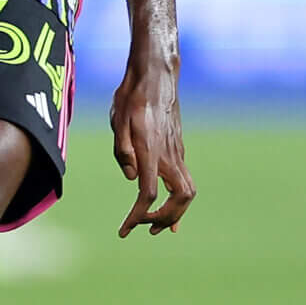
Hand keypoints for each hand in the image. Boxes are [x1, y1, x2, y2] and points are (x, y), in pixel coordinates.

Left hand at [110, 57, 195, 236]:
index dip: (137, 216)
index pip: (148, 193)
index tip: (125, 229)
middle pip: (178, 199)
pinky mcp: (178, 149)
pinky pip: (184, 181)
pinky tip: (169, 206)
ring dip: (174, 213)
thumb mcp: (118, 120)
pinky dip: (178, 199)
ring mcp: (177, 152)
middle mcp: (169, 155)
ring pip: (187, 192)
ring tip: (158, 227)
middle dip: (163, 219)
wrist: (156, 75)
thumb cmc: (132, 95)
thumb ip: (123, 150)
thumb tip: (132, 178)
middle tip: (143, 229)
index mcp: (151, 150)